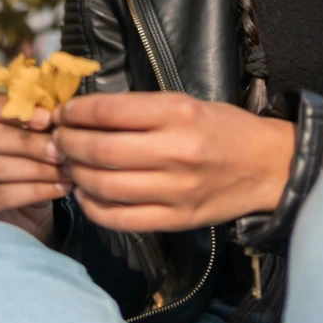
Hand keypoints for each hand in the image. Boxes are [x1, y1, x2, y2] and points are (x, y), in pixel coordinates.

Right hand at [0, 91, 73, 242]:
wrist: (18, 215)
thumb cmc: (23, 165)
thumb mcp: (28, 139)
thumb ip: (35, 123)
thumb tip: (57, 112)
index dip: (14, 110)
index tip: (48, 118)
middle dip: (27, 142)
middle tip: (60, 149)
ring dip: (37, 168)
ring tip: (67, 169)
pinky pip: (1, 196)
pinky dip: (35, 191)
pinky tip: (59, 189)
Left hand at [50, 91, 295, 232]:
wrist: (266, 166)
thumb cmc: (222, 127)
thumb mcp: (186, 102)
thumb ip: (139, 109)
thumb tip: (85, 114)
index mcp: (178, 113)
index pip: (109, 111)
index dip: (76, 112)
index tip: (63, 113)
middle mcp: (175, 151)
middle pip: (100, 150)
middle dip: (67, 143)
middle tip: (56, 139)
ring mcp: (175, 191)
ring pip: (104, 186)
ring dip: (76, 174)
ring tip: (69, 164)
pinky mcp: (176, 220)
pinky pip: (119, 218)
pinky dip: (93, 207)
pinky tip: (86, 194)